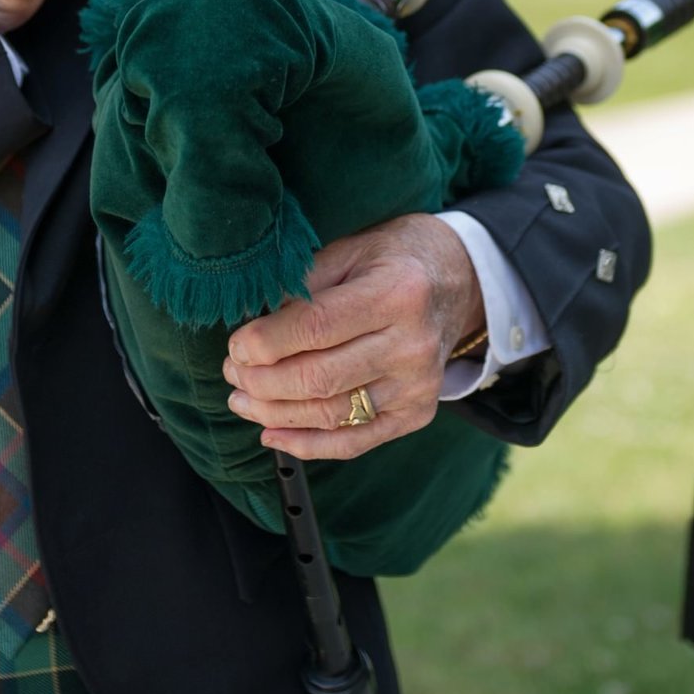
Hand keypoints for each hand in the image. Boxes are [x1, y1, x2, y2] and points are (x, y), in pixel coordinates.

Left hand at [222, 214, 484, 459]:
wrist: (460, 280)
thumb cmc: (395, 259)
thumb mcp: (351, 248)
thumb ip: (305, 284)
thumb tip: (254, 327)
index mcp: (396, 293)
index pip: (315, 328)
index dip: (265, 343)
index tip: (236, 346)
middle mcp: (412, 344)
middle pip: (319, 378)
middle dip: (262, 381)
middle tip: (232, 372)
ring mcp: (417, 385)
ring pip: (332, 415)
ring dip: (275, 413)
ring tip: (242, 399)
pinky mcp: (417, 413)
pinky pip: (356, 442)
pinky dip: (309, 445)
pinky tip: (273, 433)